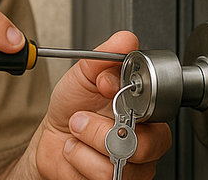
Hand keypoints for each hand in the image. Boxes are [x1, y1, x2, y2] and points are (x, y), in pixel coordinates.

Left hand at [30, 31, 171, 179]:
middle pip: (146, 144)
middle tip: (82, 118)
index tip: (103, 86)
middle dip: (101, 128)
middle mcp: (145, 142)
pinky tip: (76, 152)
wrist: (50, 137)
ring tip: (77, 134)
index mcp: (144, 112)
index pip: (157, 108)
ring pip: (121, 161)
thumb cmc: (72, 107)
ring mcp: (133, 167)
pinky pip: (104, 176)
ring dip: (85, 142)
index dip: (128, 98)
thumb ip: (104, 58)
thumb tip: (127, 40)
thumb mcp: (84, 75)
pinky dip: (79, 159)